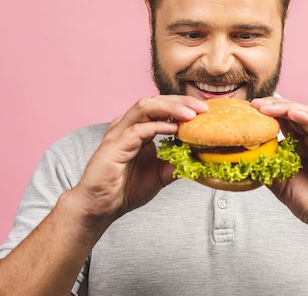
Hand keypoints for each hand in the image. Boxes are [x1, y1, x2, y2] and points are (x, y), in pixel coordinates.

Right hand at [70, 95, 208, 228]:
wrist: (100, 207)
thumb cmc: (126, 189)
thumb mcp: (160, 174)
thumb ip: (177, 162)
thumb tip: (200, 157)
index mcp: (138, 127)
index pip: (163, 107)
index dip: (184, 105)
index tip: (206, 111)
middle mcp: (127, 125)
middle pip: (155, 101)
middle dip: (181, 101)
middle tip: (203, 108)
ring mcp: (119, 133)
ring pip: (145, 107)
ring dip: (170, 108)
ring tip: (191, 113)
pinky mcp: (114, 146)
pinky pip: (137, 130)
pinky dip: (157, 126)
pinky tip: (174, 129)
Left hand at [251, 97, 307, 236]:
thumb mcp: (282, 185)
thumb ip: (268, 168)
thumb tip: (245, 158)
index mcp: (302, 147)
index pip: (283, 123)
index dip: (267, 116)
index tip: (248, 113)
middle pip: (294, 115)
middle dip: (273, 108)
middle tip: (255, 105)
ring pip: (307, 116)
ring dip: (287, 109)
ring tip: (268, 107)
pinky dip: (307, 118)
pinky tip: (293, 113)